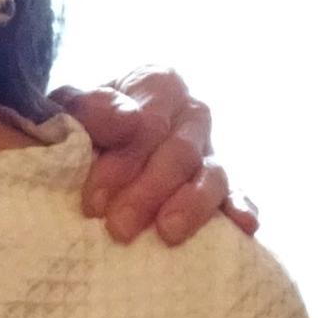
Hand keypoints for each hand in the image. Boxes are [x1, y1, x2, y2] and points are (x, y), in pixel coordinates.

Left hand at [56, 70, 254, 245]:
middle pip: (179, 153)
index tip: (94, 202)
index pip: (148, 124)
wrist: (93, 144)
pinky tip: (243, 225)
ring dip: (192, 206)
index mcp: (158, 84)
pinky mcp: (222, 184)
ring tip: (169, 233)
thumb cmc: (83, 126)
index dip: (122, 164)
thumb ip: (93, 108)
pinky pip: (237, 194)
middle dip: (149, 192)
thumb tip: (128, 119)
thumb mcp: (73, 108)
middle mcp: (191, 113)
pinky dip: (241, 208)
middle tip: (119, 228)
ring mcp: (209, 150)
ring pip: (212, 175)